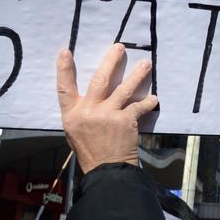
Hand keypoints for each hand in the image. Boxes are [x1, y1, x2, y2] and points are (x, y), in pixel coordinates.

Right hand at [56, 43, 157, 173]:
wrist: (106, 171)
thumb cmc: (90, 152)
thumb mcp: (75, 132)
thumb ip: (81, 113)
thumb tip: (92, 95)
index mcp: (72, 115)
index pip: (64, 88)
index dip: (64, 69)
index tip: (66, 51)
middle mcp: (88, 111)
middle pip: (100, 80)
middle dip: (111, 61)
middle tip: (120, 47)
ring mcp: (108, 115)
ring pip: (124, 89)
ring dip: (137, 75)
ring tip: (146, 64)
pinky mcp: (125, 121)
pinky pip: (140, 106)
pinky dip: (149, 102)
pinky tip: (155, 99)